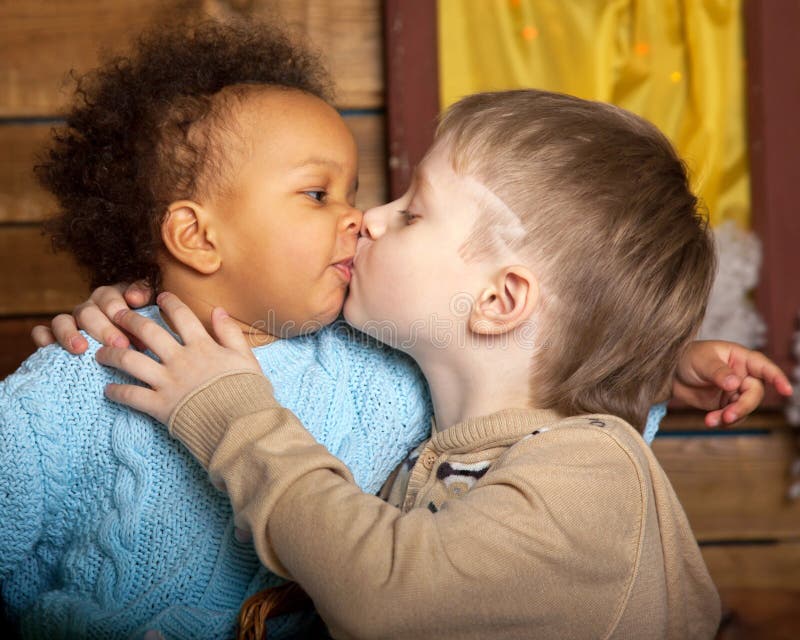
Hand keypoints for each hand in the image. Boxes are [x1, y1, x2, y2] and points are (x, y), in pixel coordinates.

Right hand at [30, 281, 153, 353]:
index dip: (120, 314)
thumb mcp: (149, 310)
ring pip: (62, 320)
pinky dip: (43, 337)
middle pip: (88, 312)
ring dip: (70, 334)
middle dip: (104, 329)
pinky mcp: (56, 337)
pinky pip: (42, 333)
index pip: (110, 299)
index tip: (135, 335)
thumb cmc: (143, 328)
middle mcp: (89, 308)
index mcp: (110, 298)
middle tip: (120, 345)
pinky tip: (49, 346)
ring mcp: (71, 322)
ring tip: (82, 349)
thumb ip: (143, 295)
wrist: (134, 348)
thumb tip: (133, 298)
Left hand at [96, 292, 259, 424]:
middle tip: (116, 315)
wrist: (242, 425)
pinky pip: (131, 396)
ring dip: (112, 354)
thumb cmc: (248, 392)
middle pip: (147, 332)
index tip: (160, 297)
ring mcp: (168, 382)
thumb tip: (218, 310)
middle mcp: (180, 360)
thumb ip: (230, 333)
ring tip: (101, 352)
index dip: (169, 303)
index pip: (182, 316)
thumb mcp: (246, 358)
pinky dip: (117, 392)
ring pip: (131, 361)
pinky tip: (108, 389)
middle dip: (128, 320)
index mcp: (202, 346)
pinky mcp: (160, 406)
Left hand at [672, 340, 792, 426]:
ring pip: (744, 408)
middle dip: (743, 406)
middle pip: (754, 393)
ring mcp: (734, 391)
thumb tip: (735, 383)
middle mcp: (742, 375)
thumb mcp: (702, 360)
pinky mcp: (724, 404)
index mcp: (741, 358)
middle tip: (728, 415)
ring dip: (731, 417)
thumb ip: (719, 372)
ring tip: (712, 420)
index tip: (786, 390)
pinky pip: (730, 416)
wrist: (669, 373)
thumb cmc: (687, 357)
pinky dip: (722, 421)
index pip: (764, 367)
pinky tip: (709, 421)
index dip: (777, 378)